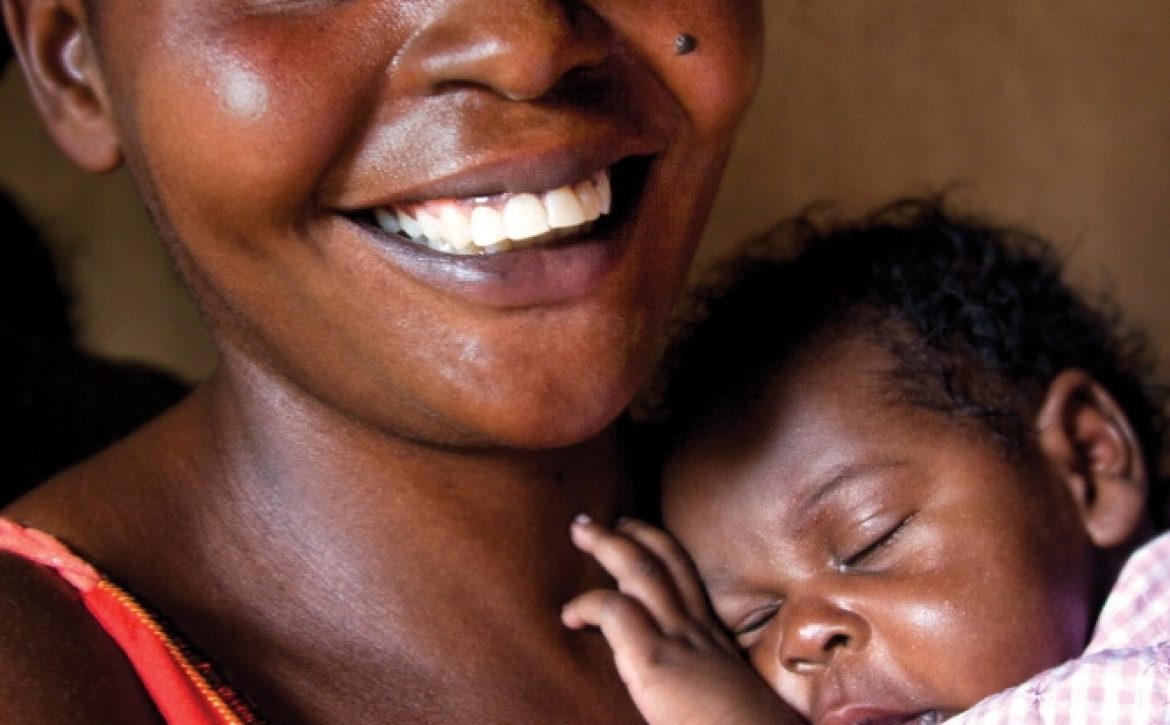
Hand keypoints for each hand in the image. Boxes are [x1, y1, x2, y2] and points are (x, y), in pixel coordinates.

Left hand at [562, 516, 799, 724]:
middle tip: (610, 519)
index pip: (690, 580)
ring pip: (642, 569)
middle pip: (668, 560)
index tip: (641, 541)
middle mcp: (699, 631)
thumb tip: (680, 696)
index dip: (664, 552)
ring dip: (608, 544)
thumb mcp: (730, 701)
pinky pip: (614, 610)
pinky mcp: (656, 659)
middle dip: (636, 532)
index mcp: (715, 642)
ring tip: (580, 529)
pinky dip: (587, 602)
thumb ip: (707, 687)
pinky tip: (569, 615)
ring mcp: (679, 639)